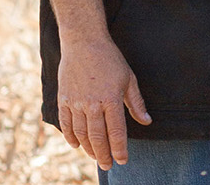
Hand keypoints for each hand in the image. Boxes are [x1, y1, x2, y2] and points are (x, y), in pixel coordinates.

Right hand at [56, 36, 150, 169]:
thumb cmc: (110, 60)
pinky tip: (76, 145)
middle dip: (104, 154)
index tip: (123, 160)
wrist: (83, 43)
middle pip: (97, 137)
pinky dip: (70, 137)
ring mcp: (75, 102)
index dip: (120, 149)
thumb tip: (146, 121)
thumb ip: (136, 103)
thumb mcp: (129, 79)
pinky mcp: (63, 99)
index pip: (116, 131)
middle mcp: (91, 104)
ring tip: (95, 157)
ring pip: (81, 133)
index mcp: (111, 99)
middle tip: (108, 166)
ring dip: (88, 148)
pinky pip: (66, 124)